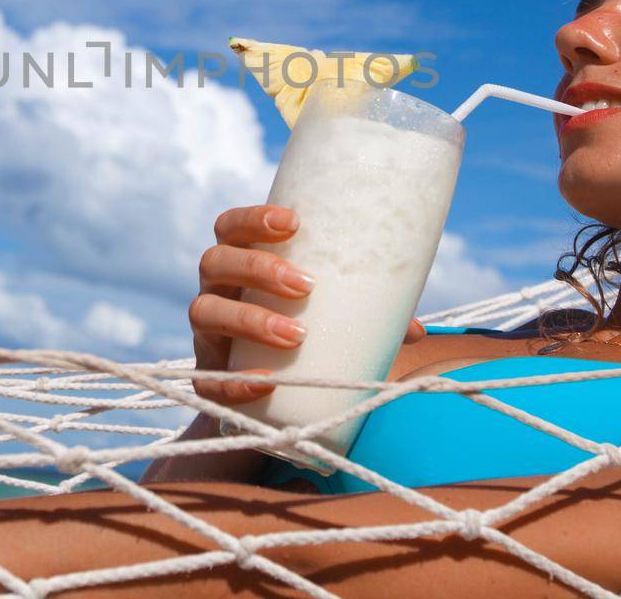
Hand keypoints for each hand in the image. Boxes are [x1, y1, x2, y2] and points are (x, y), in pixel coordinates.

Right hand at [189, 205, 424, 404]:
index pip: (231, 227)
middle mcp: (216, 292)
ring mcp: (206, 335)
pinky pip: (204, 378)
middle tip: (307, 285)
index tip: (294, 222)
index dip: (253, 219)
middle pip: (216, 261)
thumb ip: (364, 317)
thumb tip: (416, 330)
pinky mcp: (206, 377)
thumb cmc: (296, 337)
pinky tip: (267, 382)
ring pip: (204, 311)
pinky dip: (234, 380)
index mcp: (240, 265)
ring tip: (297, 335)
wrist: (261, 403)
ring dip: (249, 318)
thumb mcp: (326, 319)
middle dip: (259, 269)